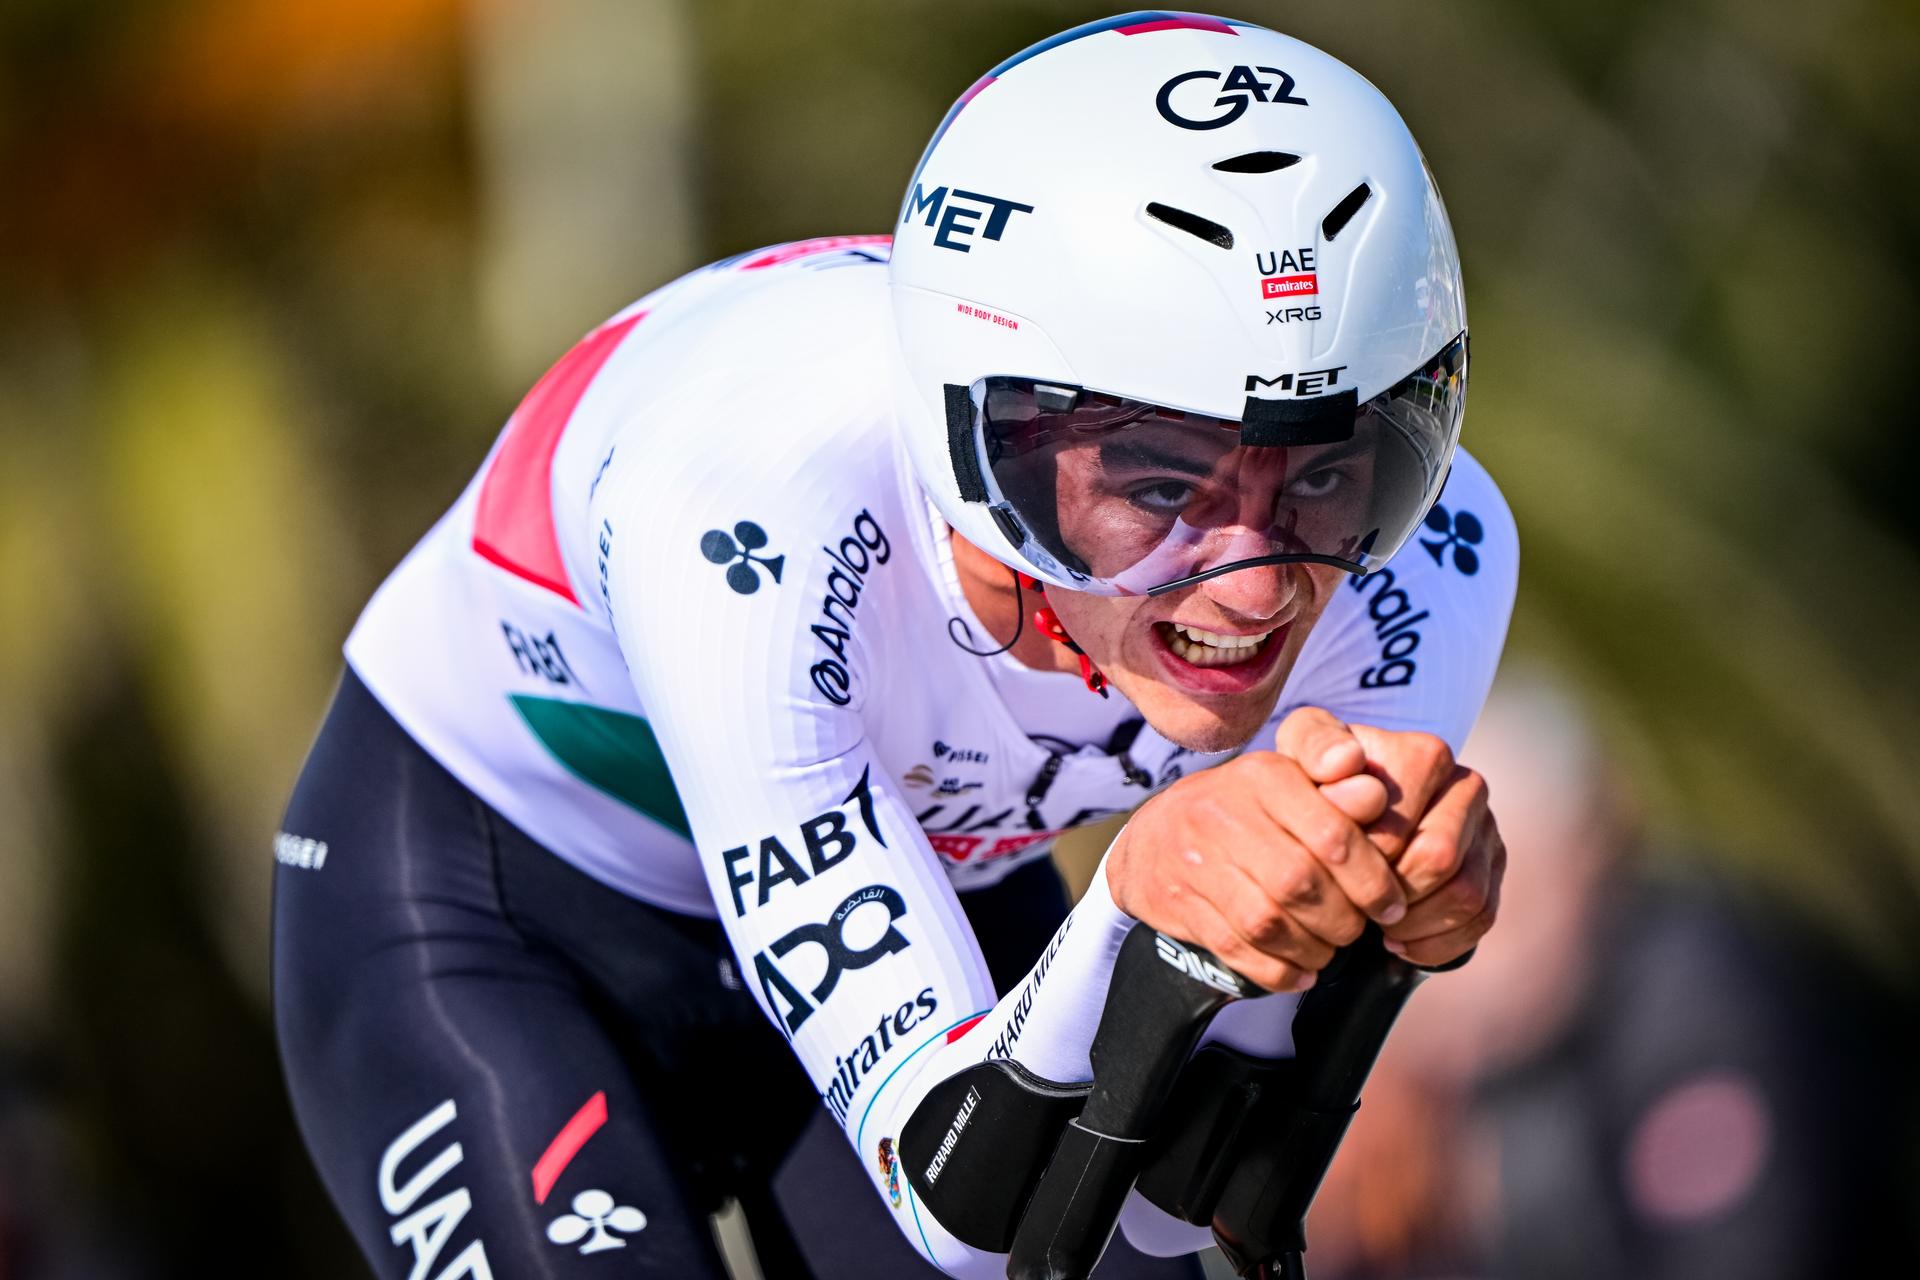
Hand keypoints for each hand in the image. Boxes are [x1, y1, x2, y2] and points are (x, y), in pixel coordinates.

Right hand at [1105, 746, 1408, 993]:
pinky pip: (1235, 948)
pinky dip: (1276, 971)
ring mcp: (1194, 860)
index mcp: (1264, 777)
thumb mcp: (1288, 782)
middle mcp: (1223, 813)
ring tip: (1327, 951)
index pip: (1334, 835)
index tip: (1392, 905)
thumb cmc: (1242, 810)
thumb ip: (1337, 788)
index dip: (1373, 880)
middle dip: (1342, 919)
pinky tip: (1299, 973)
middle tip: (1357, 930)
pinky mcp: (1176, 902)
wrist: (1153, 837)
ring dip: (1310, 948)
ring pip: (1267, 921)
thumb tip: (1375, 795)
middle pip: (1300, 883)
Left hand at [1275, 709, 1505, 968]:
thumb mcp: (1303, 755)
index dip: (1363, 858)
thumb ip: (1315, 749)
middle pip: (1439, 859)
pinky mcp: (1494, 867)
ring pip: (1467, 895)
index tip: (1331, 871)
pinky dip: (1436, 942)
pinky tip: (1398, 942)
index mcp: (1425, 755)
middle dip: (1390, 894)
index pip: (1403, 820)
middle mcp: (1466, 786)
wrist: (1349, 808)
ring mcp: (1486, 829)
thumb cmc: (1321, 780)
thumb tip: (1346, 763)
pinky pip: (1480, 919)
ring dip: (1415, 923)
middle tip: (1354, 908)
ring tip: (1376, 927)